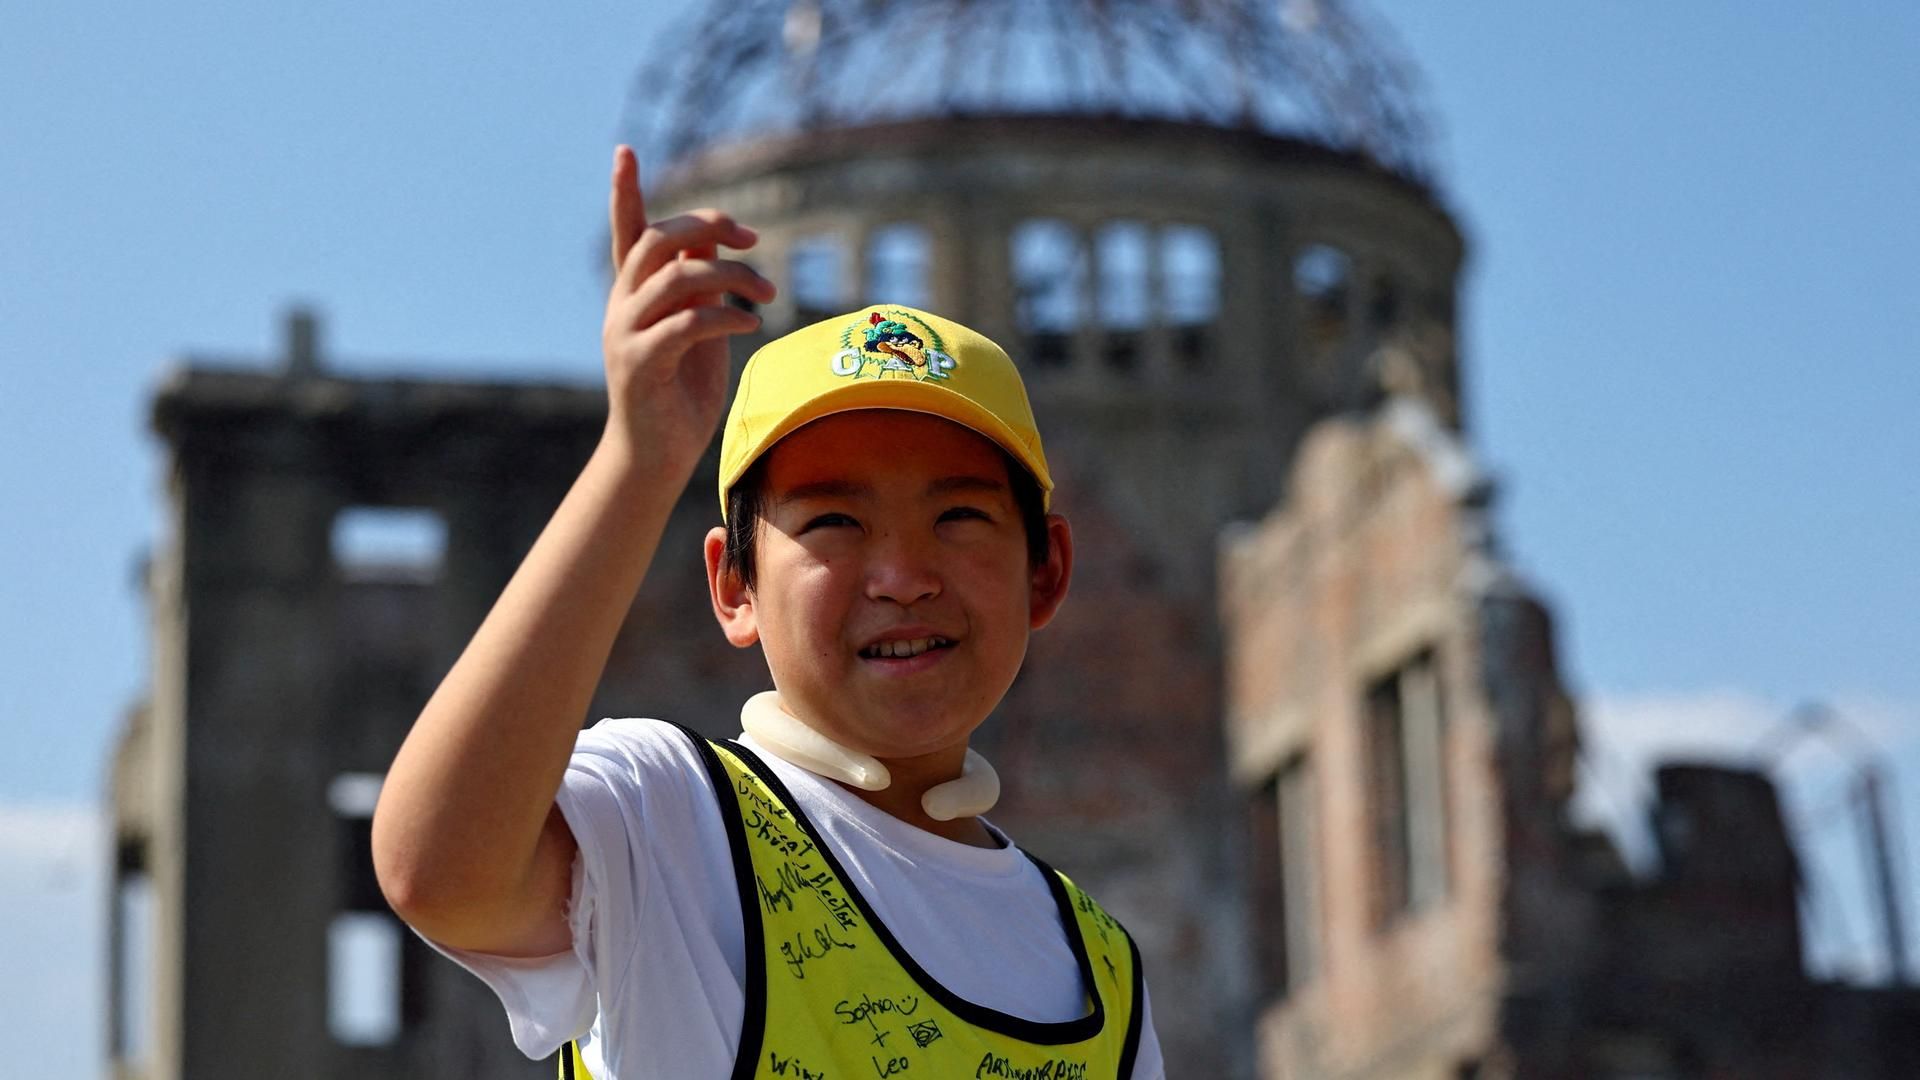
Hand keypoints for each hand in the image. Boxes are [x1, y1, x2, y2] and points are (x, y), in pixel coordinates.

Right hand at [600, 145, 775, 474]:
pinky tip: (752, 322)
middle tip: (752, 238)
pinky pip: (686, 324)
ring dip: (731, 276)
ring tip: (768, 292)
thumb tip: (717, 241)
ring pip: (675, 278)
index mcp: (634, 294)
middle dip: (707, 227)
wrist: (656, 455)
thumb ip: (701, 285)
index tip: (625, 149)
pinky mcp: (641, 365)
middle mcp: (621, 306)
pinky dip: (725, 315)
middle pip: (656, 241)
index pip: (627, 232)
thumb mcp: (697, 327)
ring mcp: (625, 334)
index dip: (625, 192)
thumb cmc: (681, 391)